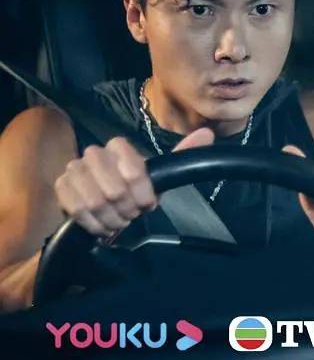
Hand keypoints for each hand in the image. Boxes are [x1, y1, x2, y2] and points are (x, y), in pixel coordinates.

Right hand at [54, 128, 214, 238]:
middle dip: (128, 209)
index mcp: (118, 146)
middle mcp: (93, 153)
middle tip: (132, 214)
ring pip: (95, 202)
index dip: (143, 193)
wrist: (104, 205)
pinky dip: (95, 224)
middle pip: (115, 189)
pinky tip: (103, 225)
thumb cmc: (136, 189)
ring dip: (112, 218)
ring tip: (119, 220)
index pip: (133, 170)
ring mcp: (73, 170)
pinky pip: (77, 210)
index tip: (148, 203)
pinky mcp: (60, 188)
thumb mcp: (160, 175)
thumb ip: (183, 155)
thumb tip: (207, 133)